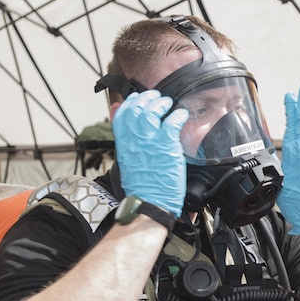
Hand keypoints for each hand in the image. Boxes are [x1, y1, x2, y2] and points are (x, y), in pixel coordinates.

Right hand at [112, 90, 188, 214]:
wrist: (149, 201)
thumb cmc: (141, 184)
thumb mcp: (126, 158)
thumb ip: (124, 137)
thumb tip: (117, 114)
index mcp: (123, 142)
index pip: (122, 113)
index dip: (130, 102)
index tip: (137, 98)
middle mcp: (134, 139)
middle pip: (137, 108)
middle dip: (147, 98)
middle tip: (157, 98)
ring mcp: (150, 142)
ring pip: (152, 111)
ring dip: (162, 104)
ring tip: (168, 104)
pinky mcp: (167, 146)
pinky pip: (172, 122)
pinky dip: (178, 116)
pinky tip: (182, 116)